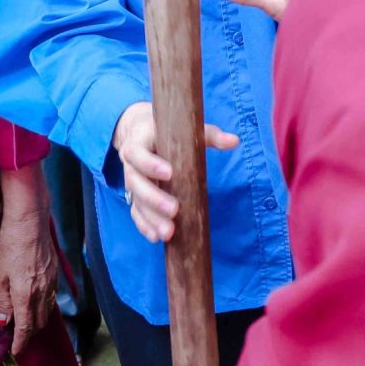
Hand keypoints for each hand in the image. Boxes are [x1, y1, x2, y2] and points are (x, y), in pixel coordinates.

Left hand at [0, 164, 60, 355]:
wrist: (30, 221)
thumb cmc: (9, 246)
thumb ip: (3, 300)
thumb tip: (5, 322)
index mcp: (26, 295)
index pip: (25, 327)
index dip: (21, 342)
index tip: (16, 352)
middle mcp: (42, 292)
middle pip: (39, 322)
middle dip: (30, 334)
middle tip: (20, 341)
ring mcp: (52, 282)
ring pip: (48, 311)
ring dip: (39, 322)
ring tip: (29, 326)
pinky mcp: (56, 273)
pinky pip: (52, 298)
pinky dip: (46, 307)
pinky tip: (39, 305)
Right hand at [112, 101, 238, 243]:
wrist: (139, 132)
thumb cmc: (166, 132)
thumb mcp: (183, 129)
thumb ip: (208, 135)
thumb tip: (234, 141)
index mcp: (139, 142)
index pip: (137, 153)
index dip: (150, 163)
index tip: (169, 172)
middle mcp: (130, 164)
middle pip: (136, 183)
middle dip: (154, 198)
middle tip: (174, 210)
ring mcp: (132, 183)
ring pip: (136, 202)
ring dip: (151, 218)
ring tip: (168, 232)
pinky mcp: (135, 197)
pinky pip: (136, 213)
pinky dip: (144, 226)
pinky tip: (156, 237)